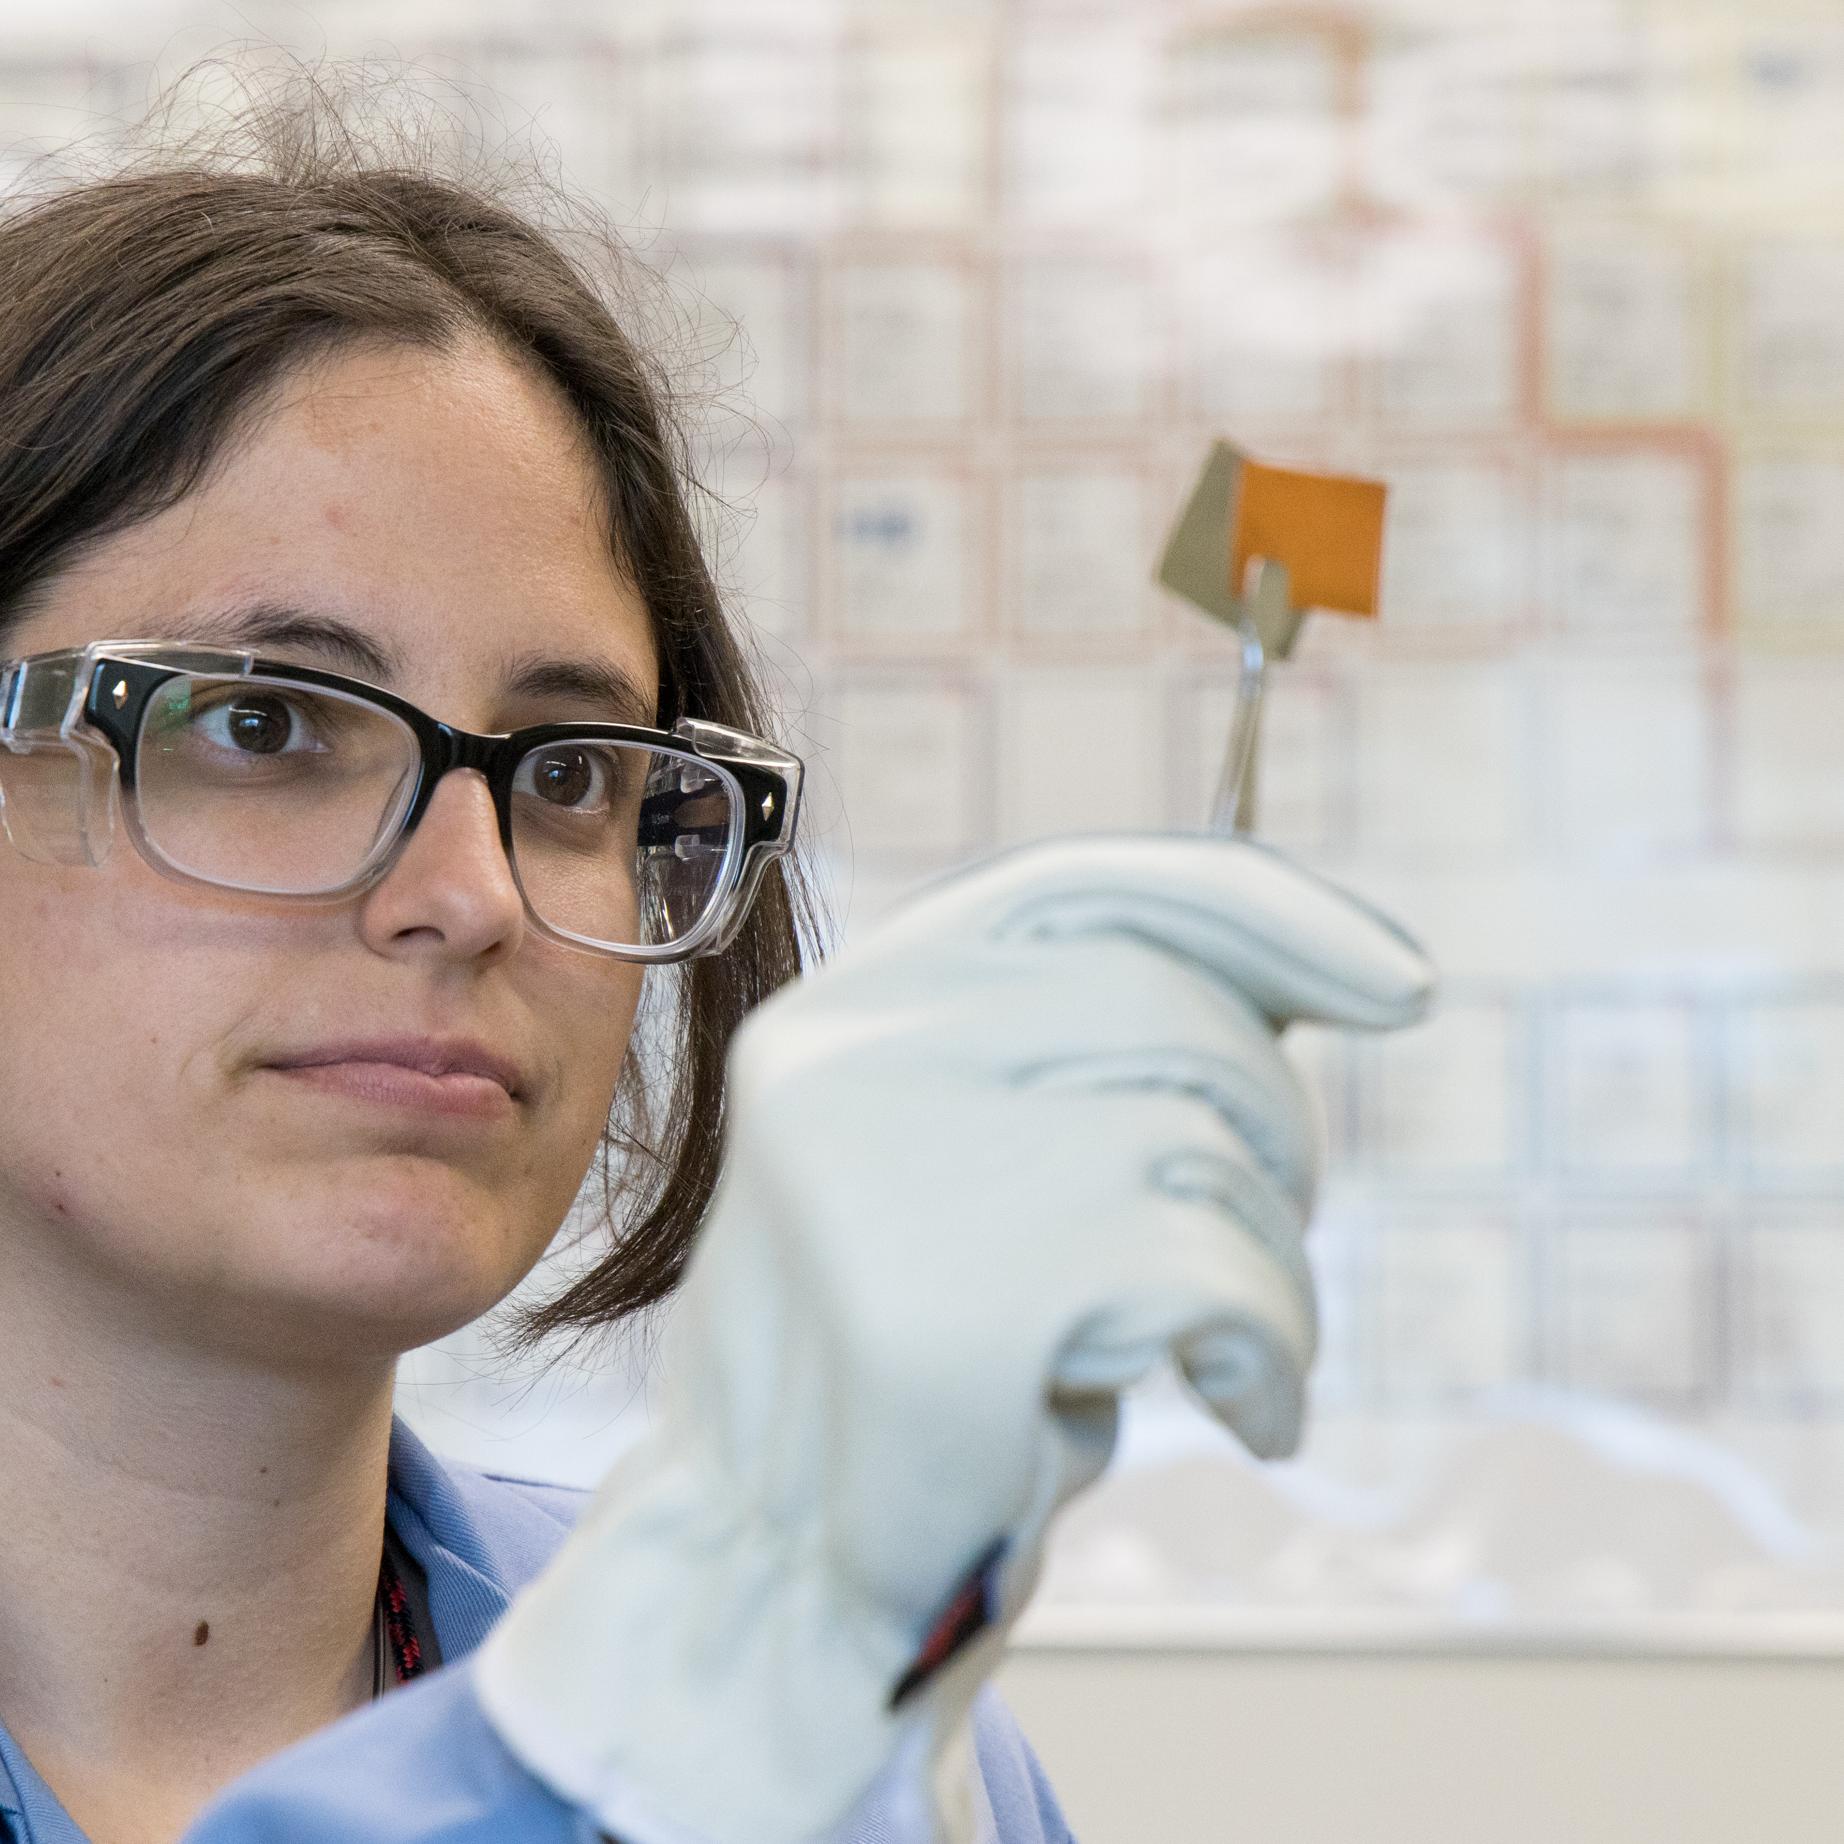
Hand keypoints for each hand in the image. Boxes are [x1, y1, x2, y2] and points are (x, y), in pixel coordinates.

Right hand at [476, 835, 1433, 1843]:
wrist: (774, 1573)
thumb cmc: (916, 1360)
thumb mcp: (969, 1159)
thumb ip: (1082, 1055)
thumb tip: (1309, 969)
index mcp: (850, 1008)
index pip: (1083, 885)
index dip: (1262, 911)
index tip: (1400, 984)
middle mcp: (851, 1057)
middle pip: (1167, 1006)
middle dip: (1275, 1121)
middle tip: (1270, 1226)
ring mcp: (893, 1173)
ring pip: (1205, 1138)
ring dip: (1271, 1255)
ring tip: (1233, 1344)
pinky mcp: (959, 1308)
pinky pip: (1216, 1278)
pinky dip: (1276, 1348)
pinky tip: (1250, 1412)